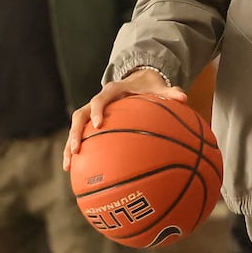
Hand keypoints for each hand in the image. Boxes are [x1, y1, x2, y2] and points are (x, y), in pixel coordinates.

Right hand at [64, 69, 186, 169]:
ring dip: (69, 146)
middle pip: (79, 115)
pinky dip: (77, 152)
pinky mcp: (92, 123)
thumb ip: (170, 93)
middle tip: (76, 149)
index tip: (98, 125)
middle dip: (76, 133)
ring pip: (76, 128)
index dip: (97, 110)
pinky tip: (77, 172)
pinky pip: (82, 137)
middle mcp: (98, 101)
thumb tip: (184, 97)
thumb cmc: (147, 87)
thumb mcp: (159, 87)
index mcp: (112, 91)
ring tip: (68, 167)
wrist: (136, 80)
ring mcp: (92, 112)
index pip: (100, 99)